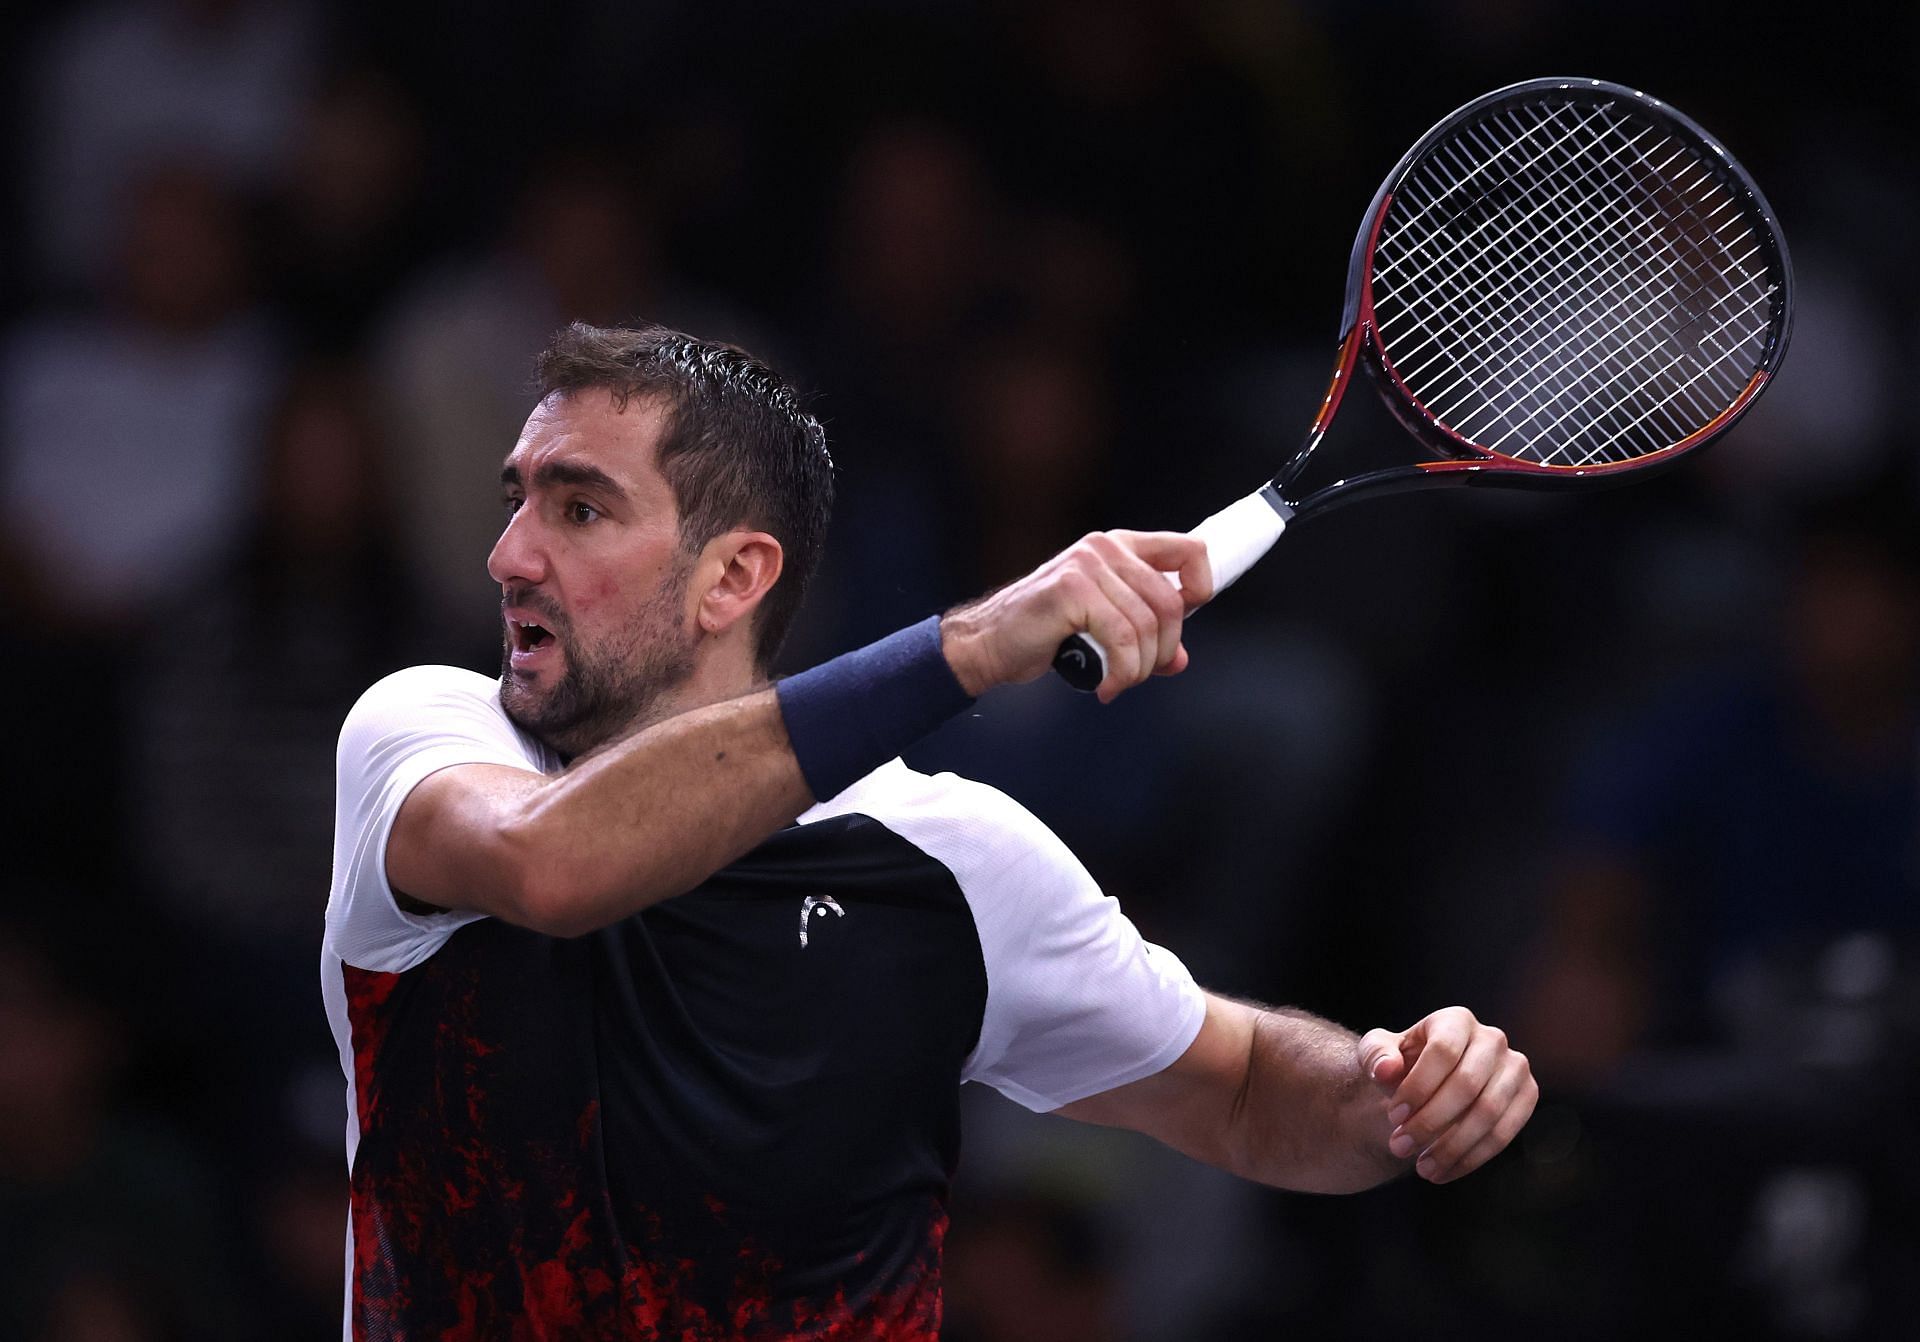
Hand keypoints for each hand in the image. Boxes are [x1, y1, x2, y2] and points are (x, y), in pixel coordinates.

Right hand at [940, 531, 1213, 702]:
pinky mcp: (1072, 589)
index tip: (1180, 627)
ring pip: (1147, 625)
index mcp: (1120, 546)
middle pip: (1170, 603)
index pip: (1191, 550)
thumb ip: (1144, 637)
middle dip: (1162, 651)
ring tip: (1118, 682)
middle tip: (1139, 674)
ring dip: (1138, 668)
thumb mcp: (1104, 630)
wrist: (989, 644)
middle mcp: (1106, 548)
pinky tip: (1105, 685)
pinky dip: (1121, 672)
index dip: (1199, 591)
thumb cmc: (1044, 633)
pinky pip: (1121, 638)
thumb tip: (1178, 660)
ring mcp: (1087, 565)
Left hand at [1359, 1006, 1536, 1184]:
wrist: (1428, 1084)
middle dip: (1431, 1122)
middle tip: (1400, 1147)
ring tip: (1422, 1168)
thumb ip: (1375, 1056)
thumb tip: (1386, 1069)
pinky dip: (1473, 1158)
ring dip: (1453, 1146)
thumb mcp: (1377, 1054)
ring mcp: (1515, 1067)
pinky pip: (1505, 1133)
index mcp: (1456, 1020)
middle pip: (1467, 1084)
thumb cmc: (1400, 1065)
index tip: (1393, 1117)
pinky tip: (1444, 1171)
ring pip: (1488, 1113)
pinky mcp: (1527, 1096)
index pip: (1443, 1052)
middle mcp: (1492, 1039)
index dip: (1418, 1087)